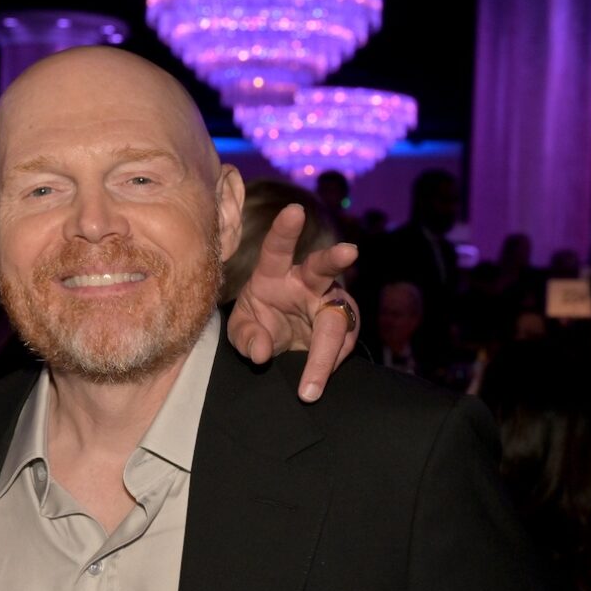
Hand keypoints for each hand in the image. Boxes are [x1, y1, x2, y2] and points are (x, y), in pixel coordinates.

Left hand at [227, 203, 360, 401]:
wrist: (280, 343)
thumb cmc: (257, 324)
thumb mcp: (241, 331)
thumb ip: (246, 338)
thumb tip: (261, 353)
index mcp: (274, 274)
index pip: (278, 249)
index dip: (285, 231)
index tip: (294, 211)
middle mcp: (307, 282)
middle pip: (324, 268)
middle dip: (335, 258)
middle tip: (349, 251)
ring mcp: (330, 301)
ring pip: (341, 315)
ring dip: (332, 347)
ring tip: (316, 378)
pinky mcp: (344, 323)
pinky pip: (343, 343)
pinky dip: (330, 363)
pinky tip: (316, 380)